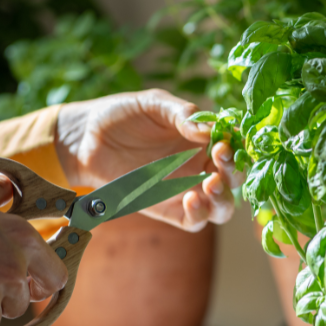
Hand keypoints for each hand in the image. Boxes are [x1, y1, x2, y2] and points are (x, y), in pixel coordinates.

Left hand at [54, 89, 244, 231]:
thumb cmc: (122, 115)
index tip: (227, 140)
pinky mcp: (169, 209)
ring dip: (224, 198)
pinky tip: (191, 198)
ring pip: (221, 206)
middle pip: (234, 179)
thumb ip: (181, 113)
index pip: (235, 146)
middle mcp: (200, 166)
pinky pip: (195, 221)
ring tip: (210, 183)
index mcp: (204, 139)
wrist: (87, 138)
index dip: (238, 146)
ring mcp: (186, 189)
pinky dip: (200, 214)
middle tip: (221, 157)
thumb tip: (208, 129)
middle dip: (235, 171)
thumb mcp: (153, 104)